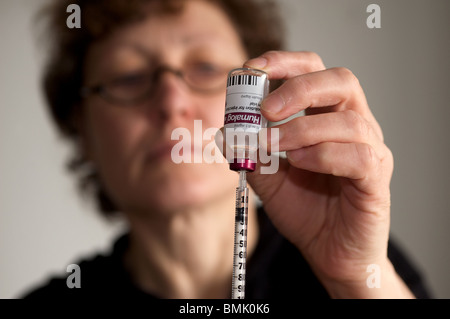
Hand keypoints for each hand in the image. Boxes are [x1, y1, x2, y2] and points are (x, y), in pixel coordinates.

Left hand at [242, 51, 412, 297]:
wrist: (330, 253)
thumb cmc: (305, 211)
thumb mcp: (268, 179)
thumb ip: (250, 154)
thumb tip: (226, 133)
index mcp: (327, 117)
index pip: (314, 71)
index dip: (285, 62)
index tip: (253, 69)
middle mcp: (354, 125)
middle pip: (340, 81)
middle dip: (297, 88)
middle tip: (265, 110)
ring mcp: (371, 150)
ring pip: (348, 121)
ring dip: (302, 129)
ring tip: (273, 146)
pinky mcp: (377, 178)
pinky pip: (359, 156)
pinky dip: (323, 155)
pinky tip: (299, 163)